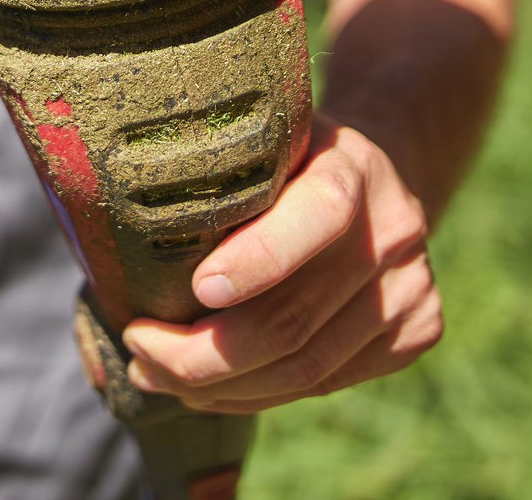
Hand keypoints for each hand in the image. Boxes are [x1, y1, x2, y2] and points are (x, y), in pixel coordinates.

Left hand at [122, 114, 441, 412]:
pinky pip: (326, 384)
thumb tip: (114, 210)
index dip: (259, 259)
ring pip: (306, 368)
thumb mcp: (262, 137)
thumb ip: (217, 165)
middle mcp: (394, 227)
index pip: (319, 214)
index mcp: (354, 164)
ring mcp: (412, 285)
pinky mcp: (418, 329)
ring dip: (220, 386)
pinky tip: (211, 385)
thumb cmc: (289, 155)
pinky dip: (258, 395)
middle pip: (296, 316)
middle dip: (203, 351)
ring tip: (156, 373)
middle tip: (139, 346)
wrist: (377, 171)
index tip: (195, 288)